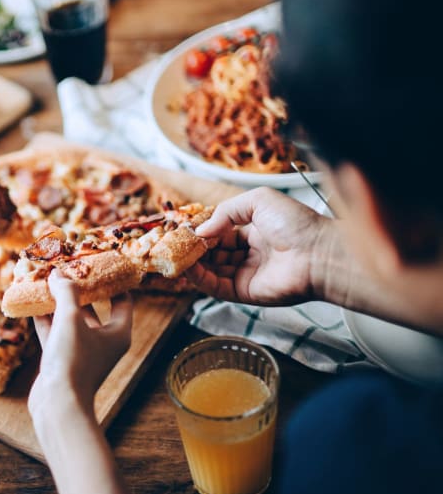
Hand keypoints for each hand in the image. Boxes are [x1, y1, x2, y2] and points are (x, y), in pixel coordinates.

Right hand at [29, 269, 132, 410]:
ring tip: (45, 281)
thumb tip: (59, 273)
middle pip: (93, 307)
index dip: (113, 281)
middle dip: (78, 288)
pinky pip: (54, 332)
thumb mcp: (71, 319)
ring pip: (70, 319)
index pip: (123, 300)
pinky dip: (44, 318)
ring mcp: (81, 351)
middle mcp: (102, 341)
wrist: (57, 404)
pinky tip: (32, 302)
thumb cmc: (73, 361)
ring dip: (58, 302)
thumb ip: (66, 293)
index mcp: (118, 333)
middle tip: (67, 268)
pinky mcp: (61, 359)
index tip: (101, 264)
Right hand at [186, 187, 334, 305]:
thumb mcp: (259, 201)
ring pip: (210, 270)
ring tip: (174, 254)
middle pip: (213, 253)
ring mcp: (246, 274)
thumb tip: (201, 230)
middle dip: (193, 248)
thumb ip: (226, 211)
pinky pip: (215, 287)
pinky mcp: (244, 292)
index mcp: (256, 232)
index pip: (221, 233)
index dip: (203, 231)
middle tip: (173, 242)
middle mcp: (250, 254)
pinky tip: (186, 268)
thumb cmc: (297, 224)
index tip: (184, 228)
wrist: (319, 254)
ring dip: (191, 263)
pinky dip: (198, 279)